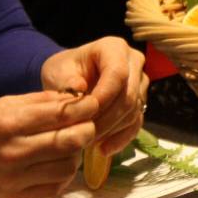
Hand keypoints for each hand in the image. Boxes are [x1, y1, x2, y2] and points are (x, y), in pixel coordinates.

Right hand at [0, 91, 98, 197]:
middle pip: (72, 140)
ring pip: (68, 166)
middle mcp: (13, 151)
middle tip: (86, 125)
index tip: (92, 105)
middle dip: (87, 130)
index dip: (86, 108)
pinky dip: (63, 175)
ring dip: (75, 154)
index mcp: (8, 123)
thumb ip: (37, 103)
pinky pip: (55, 187)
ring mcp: (14, 178)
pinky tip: (56, 165)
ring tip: (68, 146)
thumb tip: (73, 97)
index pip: (63, 114)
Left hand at [40, 37, 147, 156]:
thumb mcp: (57, 71)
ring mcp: (140, 83)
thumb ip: (66, 80)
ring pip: (134, 110)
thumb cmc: (63, 71)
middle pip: (129, 94)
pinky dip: (122, 138)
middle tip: (85, 135)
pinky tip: (104, 149)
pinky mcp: (140, 102)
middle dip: (107, 118)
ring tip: (89, 142)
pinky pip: (137, 123)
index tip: (84, 114)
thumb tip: (79, 90)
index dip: (104, 96)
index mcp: (114, 48)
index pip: (118, 73)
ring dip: (112, 130)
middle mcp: (134, 63)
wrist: (70, 78)